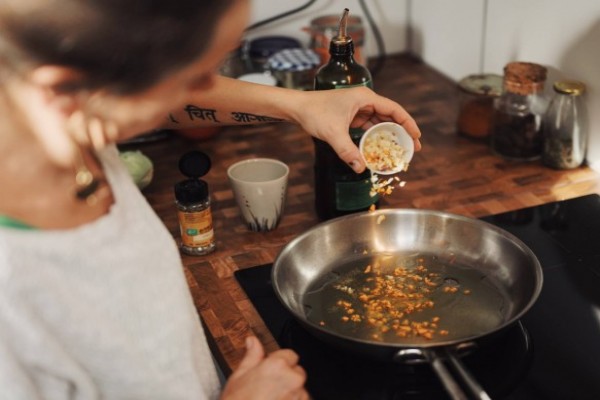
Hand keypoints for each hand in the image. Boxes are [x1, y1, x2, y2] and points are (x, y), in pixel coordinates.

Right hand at [220, 336, 308, 399]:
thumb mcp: (239, 376)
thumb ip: (252, 356)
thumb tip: (253, 341)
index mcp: (277, 366)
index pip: (291, 355)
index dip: (280, 362)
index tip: (272, 370)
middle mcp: (292, 380)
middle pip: (297, 373)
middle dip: (287, 378)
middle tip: (269, 388)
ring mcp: (298, 397)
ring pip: (300, 391)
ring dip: (290, 393)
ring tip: (271, 399)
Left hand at [292, 86, 421, 172]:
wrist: (297, 108)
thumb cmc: (314, 112)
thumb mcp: (333, 133)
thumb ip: (347, 151)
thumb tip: (361, 168)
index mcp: (365, 98)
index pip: (394, 110)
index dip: (408, 123)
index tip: (417, 137)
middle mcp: (365, 101)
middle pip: (390, 117)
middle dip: (402, 133)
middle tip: (412, 149)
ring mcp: (358, 109)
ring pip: (380, 123)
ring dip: (389, 137)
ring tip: (399, 152)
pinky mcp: (352, 117)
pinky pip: (369, 127)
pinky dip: (375, 138)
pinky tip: (380, 150)